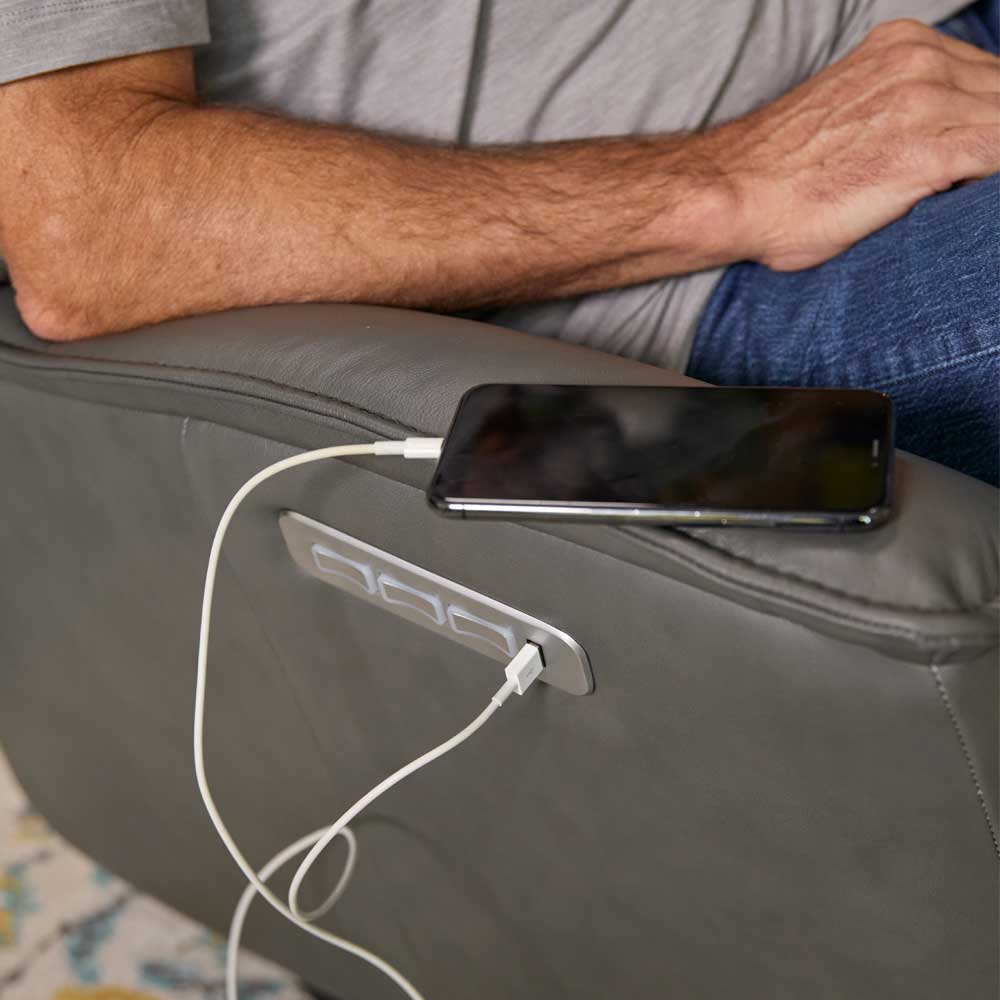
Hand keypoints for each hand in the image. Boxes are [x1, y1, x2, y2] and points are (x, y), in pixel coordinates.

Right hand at [703, 19, 999, 270]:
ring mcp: (926, 101)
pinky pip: (999, 156)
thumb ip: (895, 111)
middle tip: (960, 177)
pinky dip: (991, 179)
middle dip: (990, 138)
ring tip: (954, 189)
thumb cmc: (778, 175)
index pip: (985, 81)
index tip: (966, 158)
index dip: (985, 124)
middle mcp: (919, 61)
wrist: (732, 194)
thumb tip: (930, 146)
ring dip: (989, 159)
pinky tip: (967, 199)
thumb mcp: (847, 113)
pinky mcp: (927, 150)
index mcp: (901, 47)